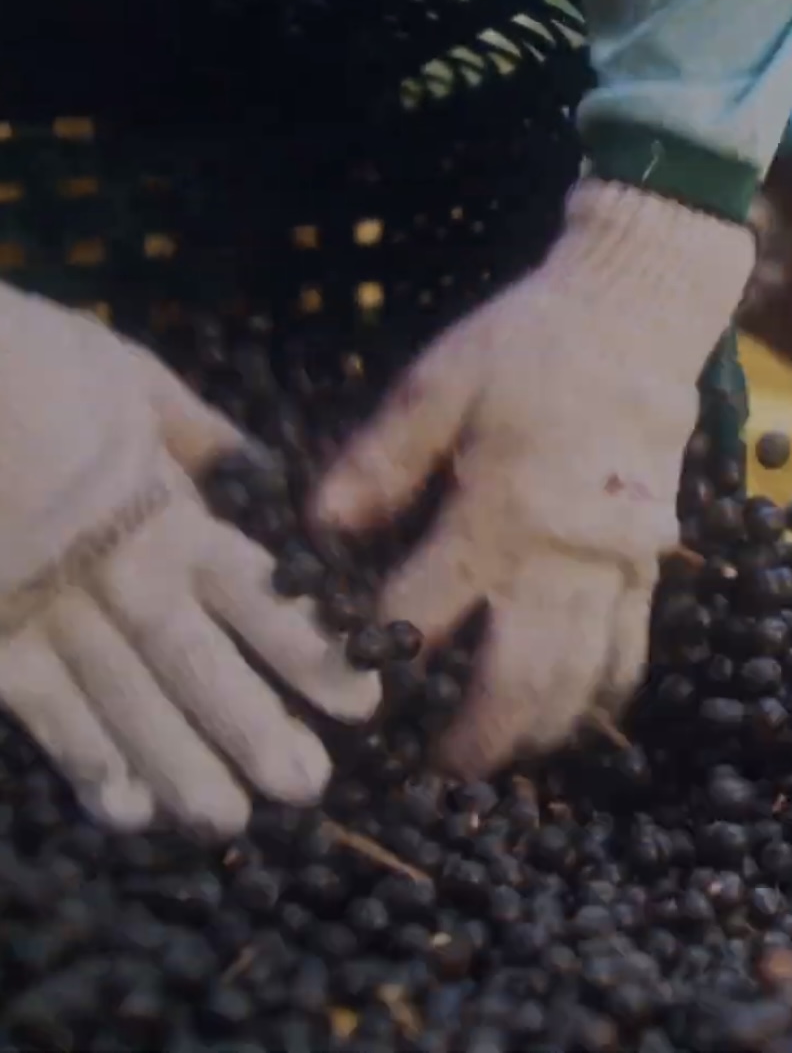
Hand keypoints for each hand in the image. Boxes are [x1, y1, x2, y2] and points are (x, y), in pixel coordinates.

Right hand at [0, 285, 381, 834]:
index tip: (365, 702)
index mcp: (163, 507)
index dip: (308, 649)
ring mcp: (40, 608)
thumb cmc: (19, 362)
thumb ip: (196, 435)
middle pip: (194, 660)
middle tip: (308, 788)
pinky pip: (38, 708)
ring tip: (229, 821)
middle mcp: (113, 570)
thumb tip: (261, 466)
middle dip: (252, 726)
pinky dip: (81, 760)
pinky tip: (125, 815)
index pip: (256, 591)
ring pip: (121, 698)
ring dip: (177, 763)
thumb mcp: (125, 378)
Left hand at [312, 180, 753, 777]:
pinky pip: (632, 651)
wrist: (638, 319)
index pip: (423, 617)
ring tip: (502, 761)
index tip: (347, 687)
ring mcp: (614, 569)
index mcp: (497, 515)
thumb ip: (377, 462)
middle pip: (520, 683)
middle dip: (477, 741)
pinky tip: (577, 715)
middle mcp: (560, 559)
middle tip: (439, 774)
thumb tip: (317, 530)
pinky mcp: (650, 564)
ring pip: (582, 682)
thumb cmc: (532, 345)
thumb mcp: (437, 385)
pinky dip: (604, 695)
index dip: (377, 660)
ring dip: (541, 734)